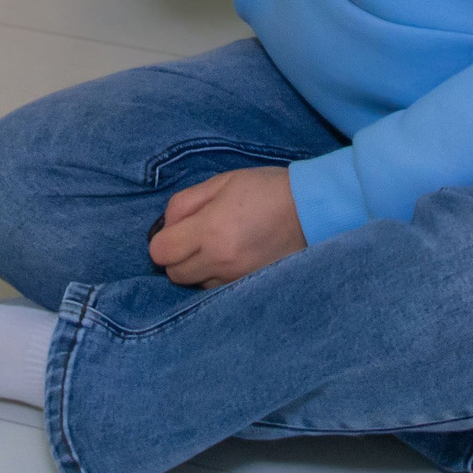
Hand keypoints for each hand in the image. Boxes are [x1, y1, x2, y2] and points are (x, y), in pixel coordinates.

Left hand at [148, 166, 306, 287]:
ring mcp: (237, 278)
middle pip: (174, 275)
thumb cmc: (264, 189)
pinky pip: (218, 290)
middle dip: (176, 257)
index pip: (161, 252)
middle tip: (192, 238)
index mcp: (209, 229)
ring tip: (214, 247)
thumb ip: (185, 203)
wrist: (312, 209)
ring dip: (196, 269)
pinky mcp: (251, 286)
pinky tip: (228, 259)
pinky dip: (215, 278)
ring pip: (195, 286)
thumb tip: (166, 226)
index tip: (175, 231)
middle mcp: (220, 260)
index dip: (162, 241)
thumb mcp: (221, 182)